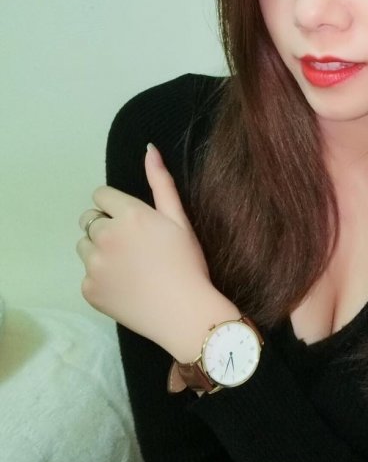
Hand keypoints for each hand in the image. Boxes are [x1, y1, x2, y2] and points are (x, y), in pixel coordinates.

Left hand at [76, 143, 236, 356]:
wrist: (184, 313)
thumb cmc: (187, 262)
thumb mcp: (179, 219)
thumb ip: (161, 182)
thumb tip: (149, 149)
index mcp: (128, 214)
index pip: (100, 196)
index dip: (116, 206)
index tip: (133, 222)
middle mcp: (105, 235)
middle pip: (90, 220)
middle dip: (106, 227)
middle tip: (133, 246)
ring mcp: (93, 265)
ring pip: (85, 247)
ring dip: (99, 250)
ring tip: (128, 266)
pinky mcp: (88, 290)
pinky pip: (87, 275)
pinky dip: (101, 278)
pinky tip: (126, 285)